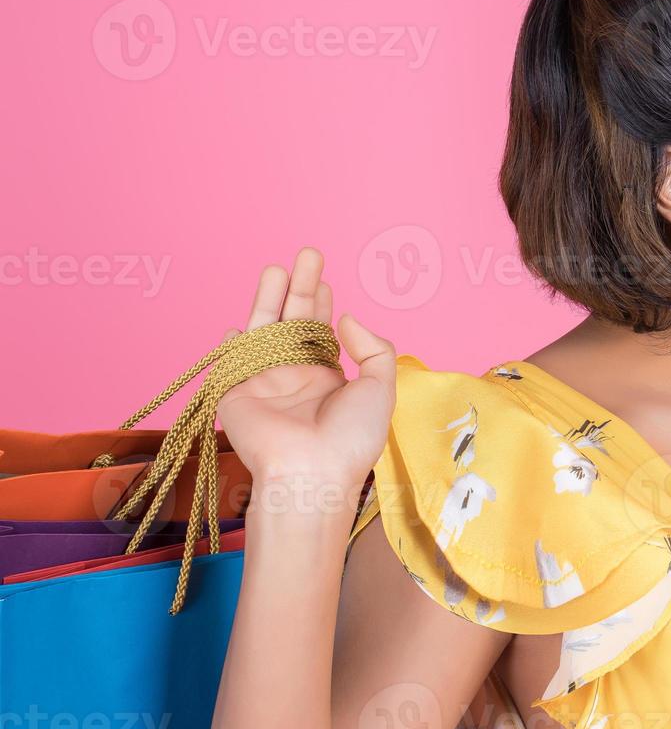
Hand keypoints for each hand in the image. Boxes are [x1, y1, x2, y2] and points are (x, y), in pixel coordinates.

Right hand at [215, 247, 396, 489]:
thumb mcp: (381, 388)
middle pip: (292, 322)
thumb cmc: (351, 437)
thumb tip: (347, 317)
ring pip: (264, 331)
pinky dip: (233, 344)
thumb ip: (373, 348)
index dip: (321, 303)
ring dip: (268, 299)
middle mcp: (294, 377)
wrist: (311, 473)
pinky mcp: (235, 394)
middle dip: (299, 289)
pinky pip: (232, 362)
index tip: (324, 278)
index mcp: (327, 378)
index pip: (320, 331)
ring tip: (277, 268)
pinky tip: (238, 326)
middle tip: (307, 255)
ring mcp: (264, 384)